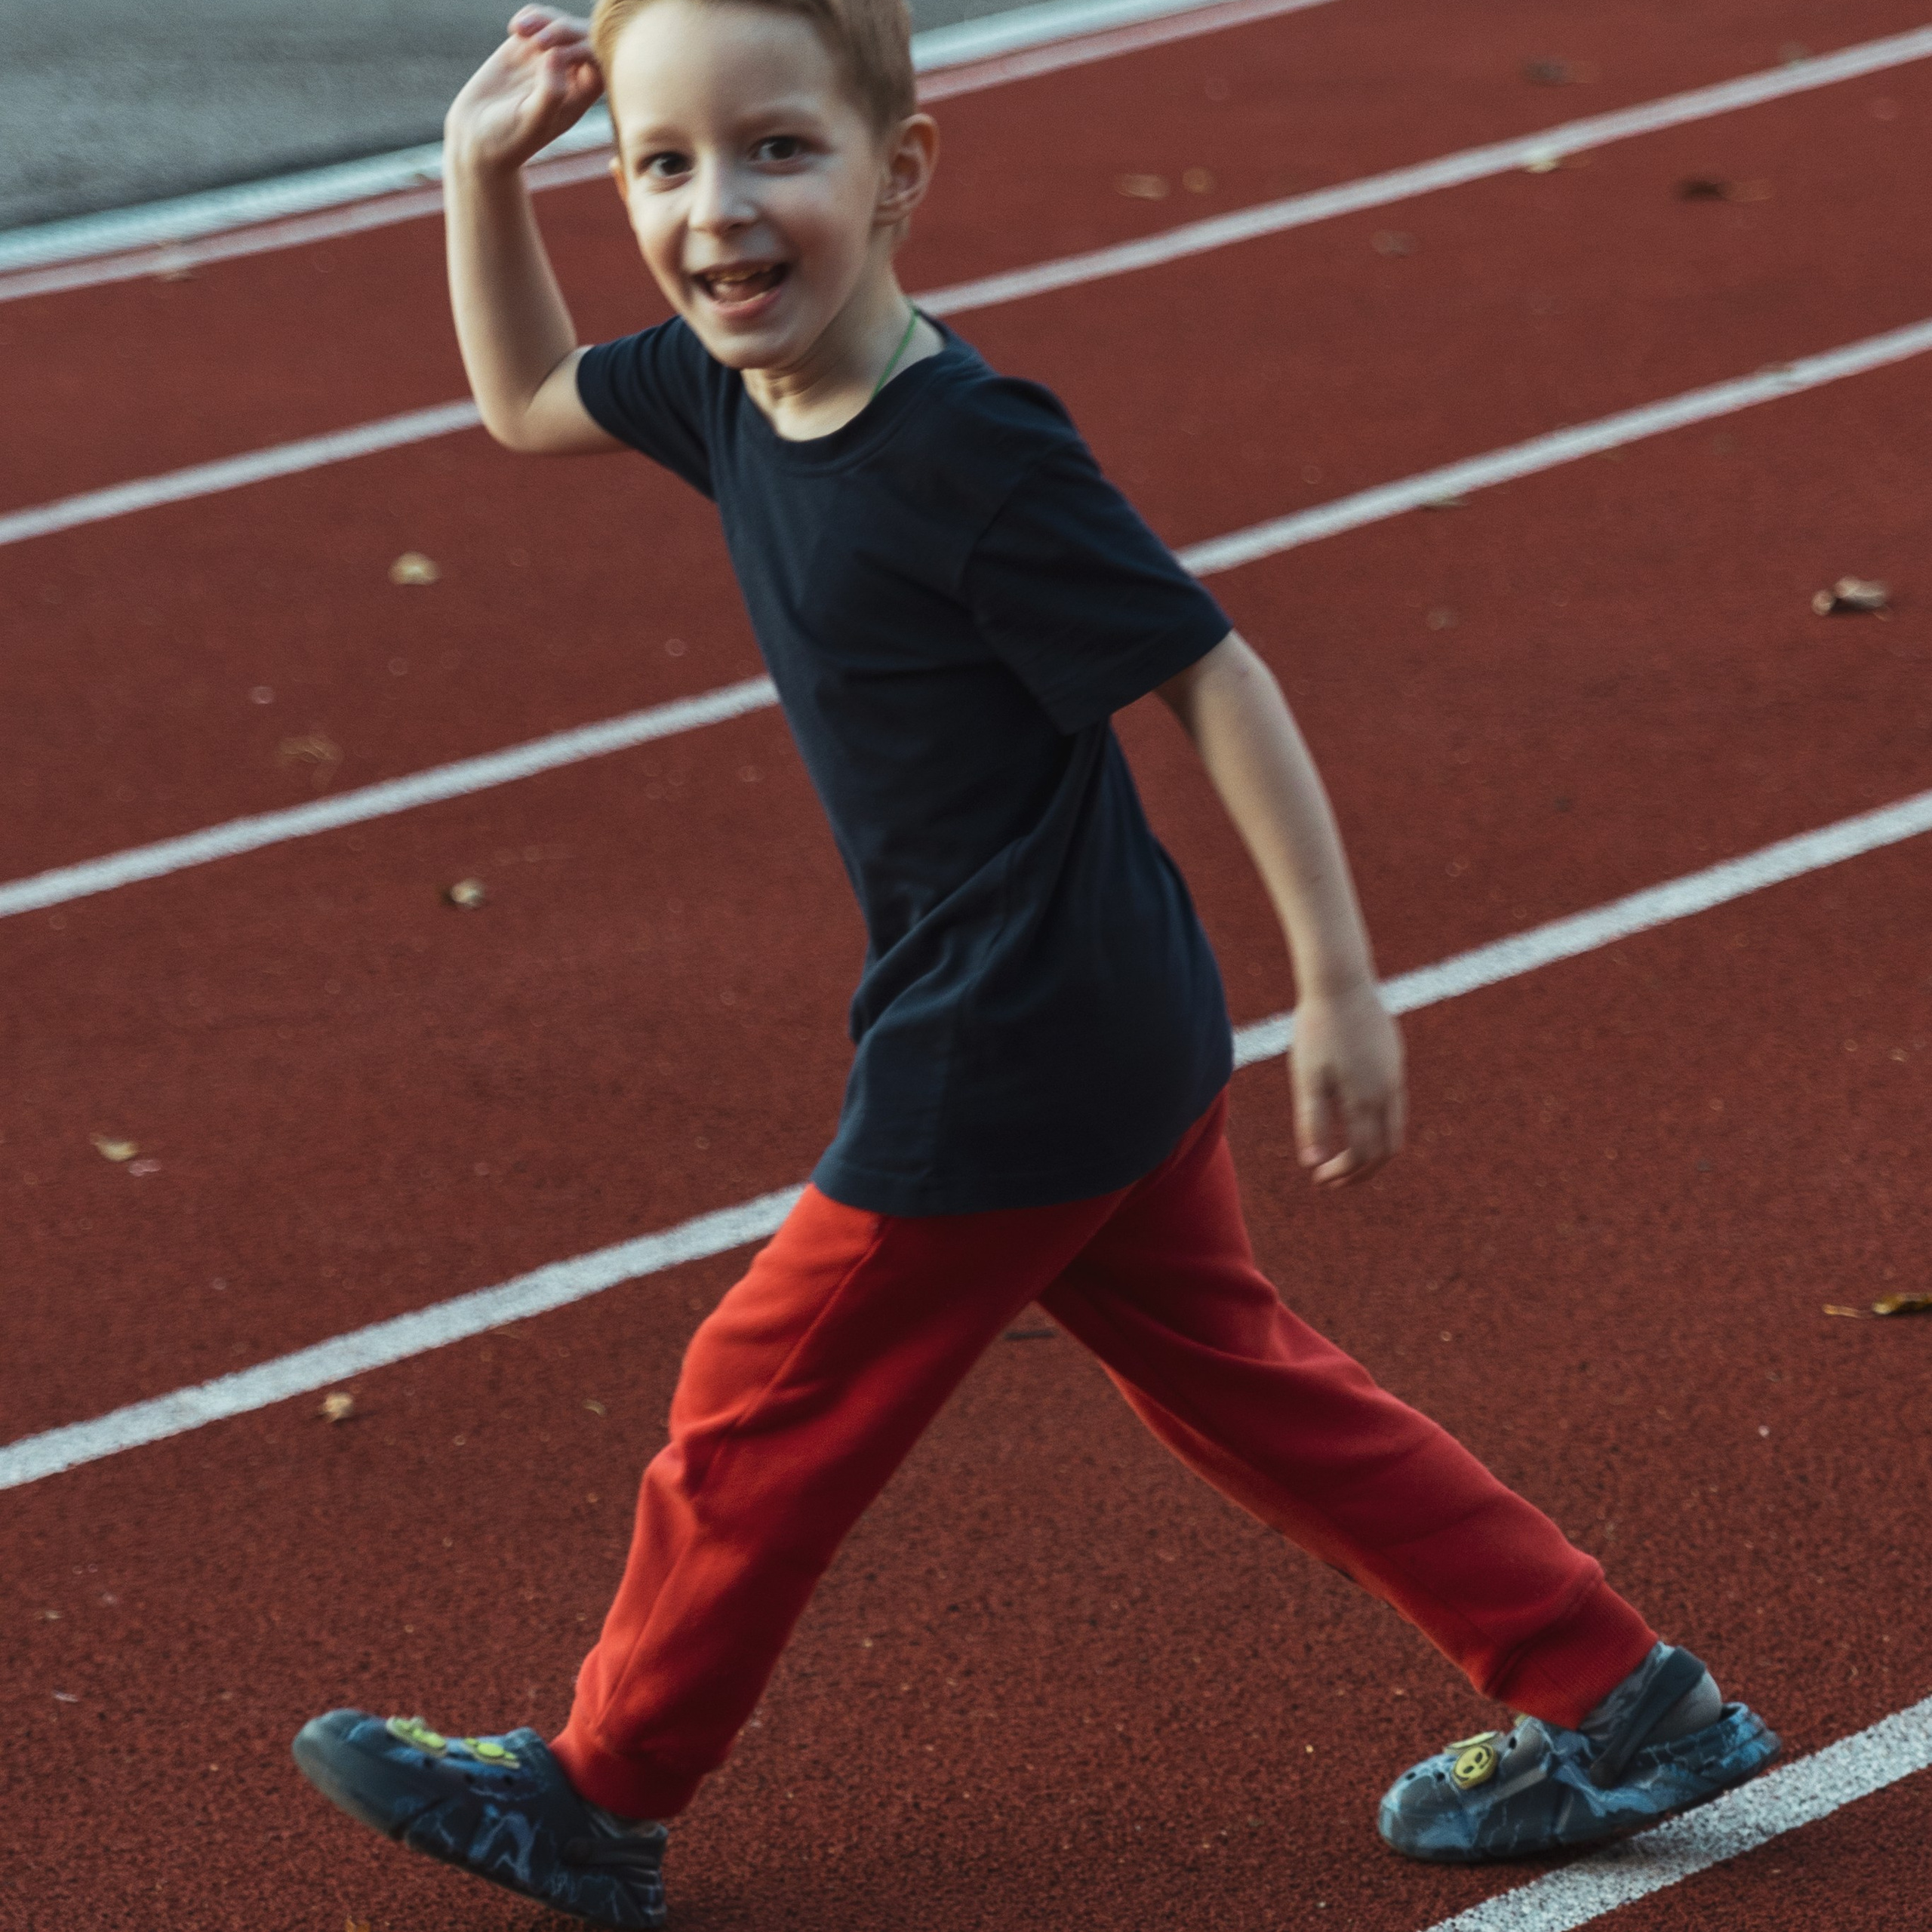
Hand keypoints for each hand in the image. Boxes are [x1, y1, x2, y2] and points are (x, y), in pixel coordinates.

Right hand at [445, 7, 603, 174]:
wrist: (476, 135)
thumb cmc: (509, 137)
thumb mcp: (532, 121)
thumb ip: (551, 92)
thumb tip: (557, 54)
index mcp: (580, 96)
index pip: (599, 62)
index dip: (584, 49)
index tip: (557, 55)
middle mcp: (568, 75)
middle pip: (582, 37)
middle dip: (563, 29)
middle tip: (537, 41)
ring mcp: (546, 58)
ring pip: (559, 23)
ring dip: (544, 19)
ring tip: (519, 31)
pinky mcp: (524, 47)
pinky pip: (537, 19)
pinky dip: (530, 16)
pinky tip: (514, 29)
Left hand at [1290, 981, 1405, 1186]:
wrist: (1341, 981)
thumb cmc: (1317, 1029)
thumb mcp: (1308, 1078)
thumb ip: (1313, 1121)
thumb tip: (1313, 1164)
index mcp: (1365, 1099)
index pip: (1363, 1154)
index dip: (1343, 1173)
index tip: (1320, 1179)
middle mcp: (1388, 1091)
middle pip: (1387, 1149)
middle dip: (1363, 1171)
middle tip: (1336, 1180)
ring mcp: (1395, 1074)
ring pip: (1395, 1126)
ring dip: (1373, 1148)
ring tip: (1345, 1155)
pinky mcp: (1394, 1058)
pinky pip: (1395, 1102)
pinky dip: (1379, 1123)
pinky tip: (1355, 1117)